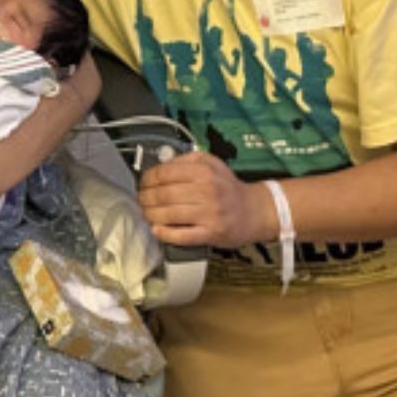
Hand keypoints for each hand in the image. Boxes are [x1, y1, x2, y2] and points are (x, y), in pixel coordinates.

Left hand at [137, 151, 271, 248]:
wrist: (254, 211)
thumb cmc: (227, 187)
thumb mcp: (211, 163)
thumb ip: (186, 161)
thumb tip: (160, 165)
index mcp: (203, 171)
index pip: (164, 173)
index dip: (147, 179)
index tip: (143, 184)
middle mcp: (206, 190)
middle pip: (163, 195)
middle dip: (145, 198)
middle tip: (142, 201)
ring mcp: (209, 213)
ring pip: (168, 214)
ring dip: (151, 215)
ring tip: (147, 214)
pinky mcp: (211, 233)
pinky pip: (181, 235)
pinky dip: (165, 233)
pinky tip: (157, 230)